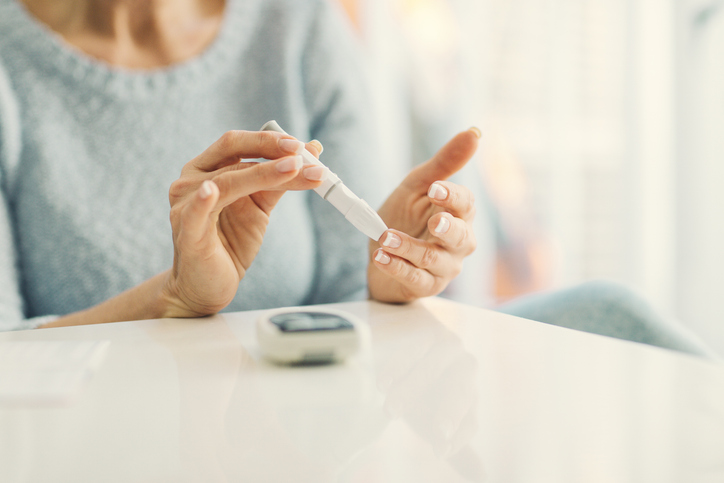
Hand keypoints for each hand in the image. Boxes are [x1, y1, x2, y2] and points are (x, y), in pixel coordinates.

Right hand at [161, 130, 323, 316]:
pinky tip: (211, 191)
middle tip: (300, 154)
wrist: (208, 286)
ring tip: (294, 169)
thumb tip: (313, 152)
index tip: (300, 145)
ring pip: (227, 182)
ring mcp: (185, 205)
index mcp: (206, 169)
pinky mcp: (187, 232)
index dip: (268, 140)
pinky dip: (203, 200)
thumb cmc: (230, 242)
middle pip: (233, 155)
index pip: (236, 143)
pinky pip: (195, 213)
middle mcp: (191, 181)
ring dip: (263, 174)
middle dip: (269, 151)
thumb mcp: (259, 207)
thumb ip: (281, 181)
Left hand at [368, 128, 479, 302]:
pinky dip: (396, 267)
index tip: (435, 188)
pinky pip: (414, 278)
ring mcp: (443, 267)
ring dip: (410, 248)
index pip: (466, 205)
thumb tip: (474, 132)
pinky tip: (381, 257)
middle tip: (434, 221)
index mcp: (459, 215)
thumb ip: (444, 163)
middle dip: (448, 229)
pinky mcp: (424, 285)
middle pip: (462, 237)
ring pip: (434, 259)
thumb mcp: (419, 186)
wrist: (382, 253)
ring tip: (386, 237)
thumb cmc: (406, 217)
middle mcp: (458, 243)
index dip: (452, 197)